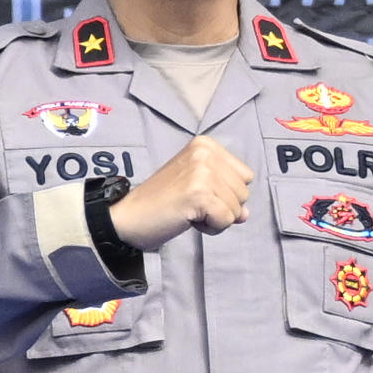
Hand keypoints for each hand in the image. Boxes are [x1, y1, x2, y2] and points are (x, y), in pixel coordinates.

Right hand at [113, 142, 250, 249]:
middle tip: (190, 204)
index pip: (245, 176)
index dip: (225, 192)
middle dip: (222, 206)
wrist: (127, 217)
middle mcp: (205, 153)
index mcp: (205, 145)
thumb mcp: (198, 186)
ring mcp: (202, 172)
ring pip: (237, 209)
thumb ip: (226, 193)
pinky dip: (210, 227)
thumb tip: (245, 214)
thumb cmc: (160, 202)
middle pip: (244, 192)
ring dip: (215, 218)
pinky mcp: (199, 194)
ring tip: (188, 210)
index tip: (195, 193)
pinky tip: (188, 219)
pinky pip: (226, 220)